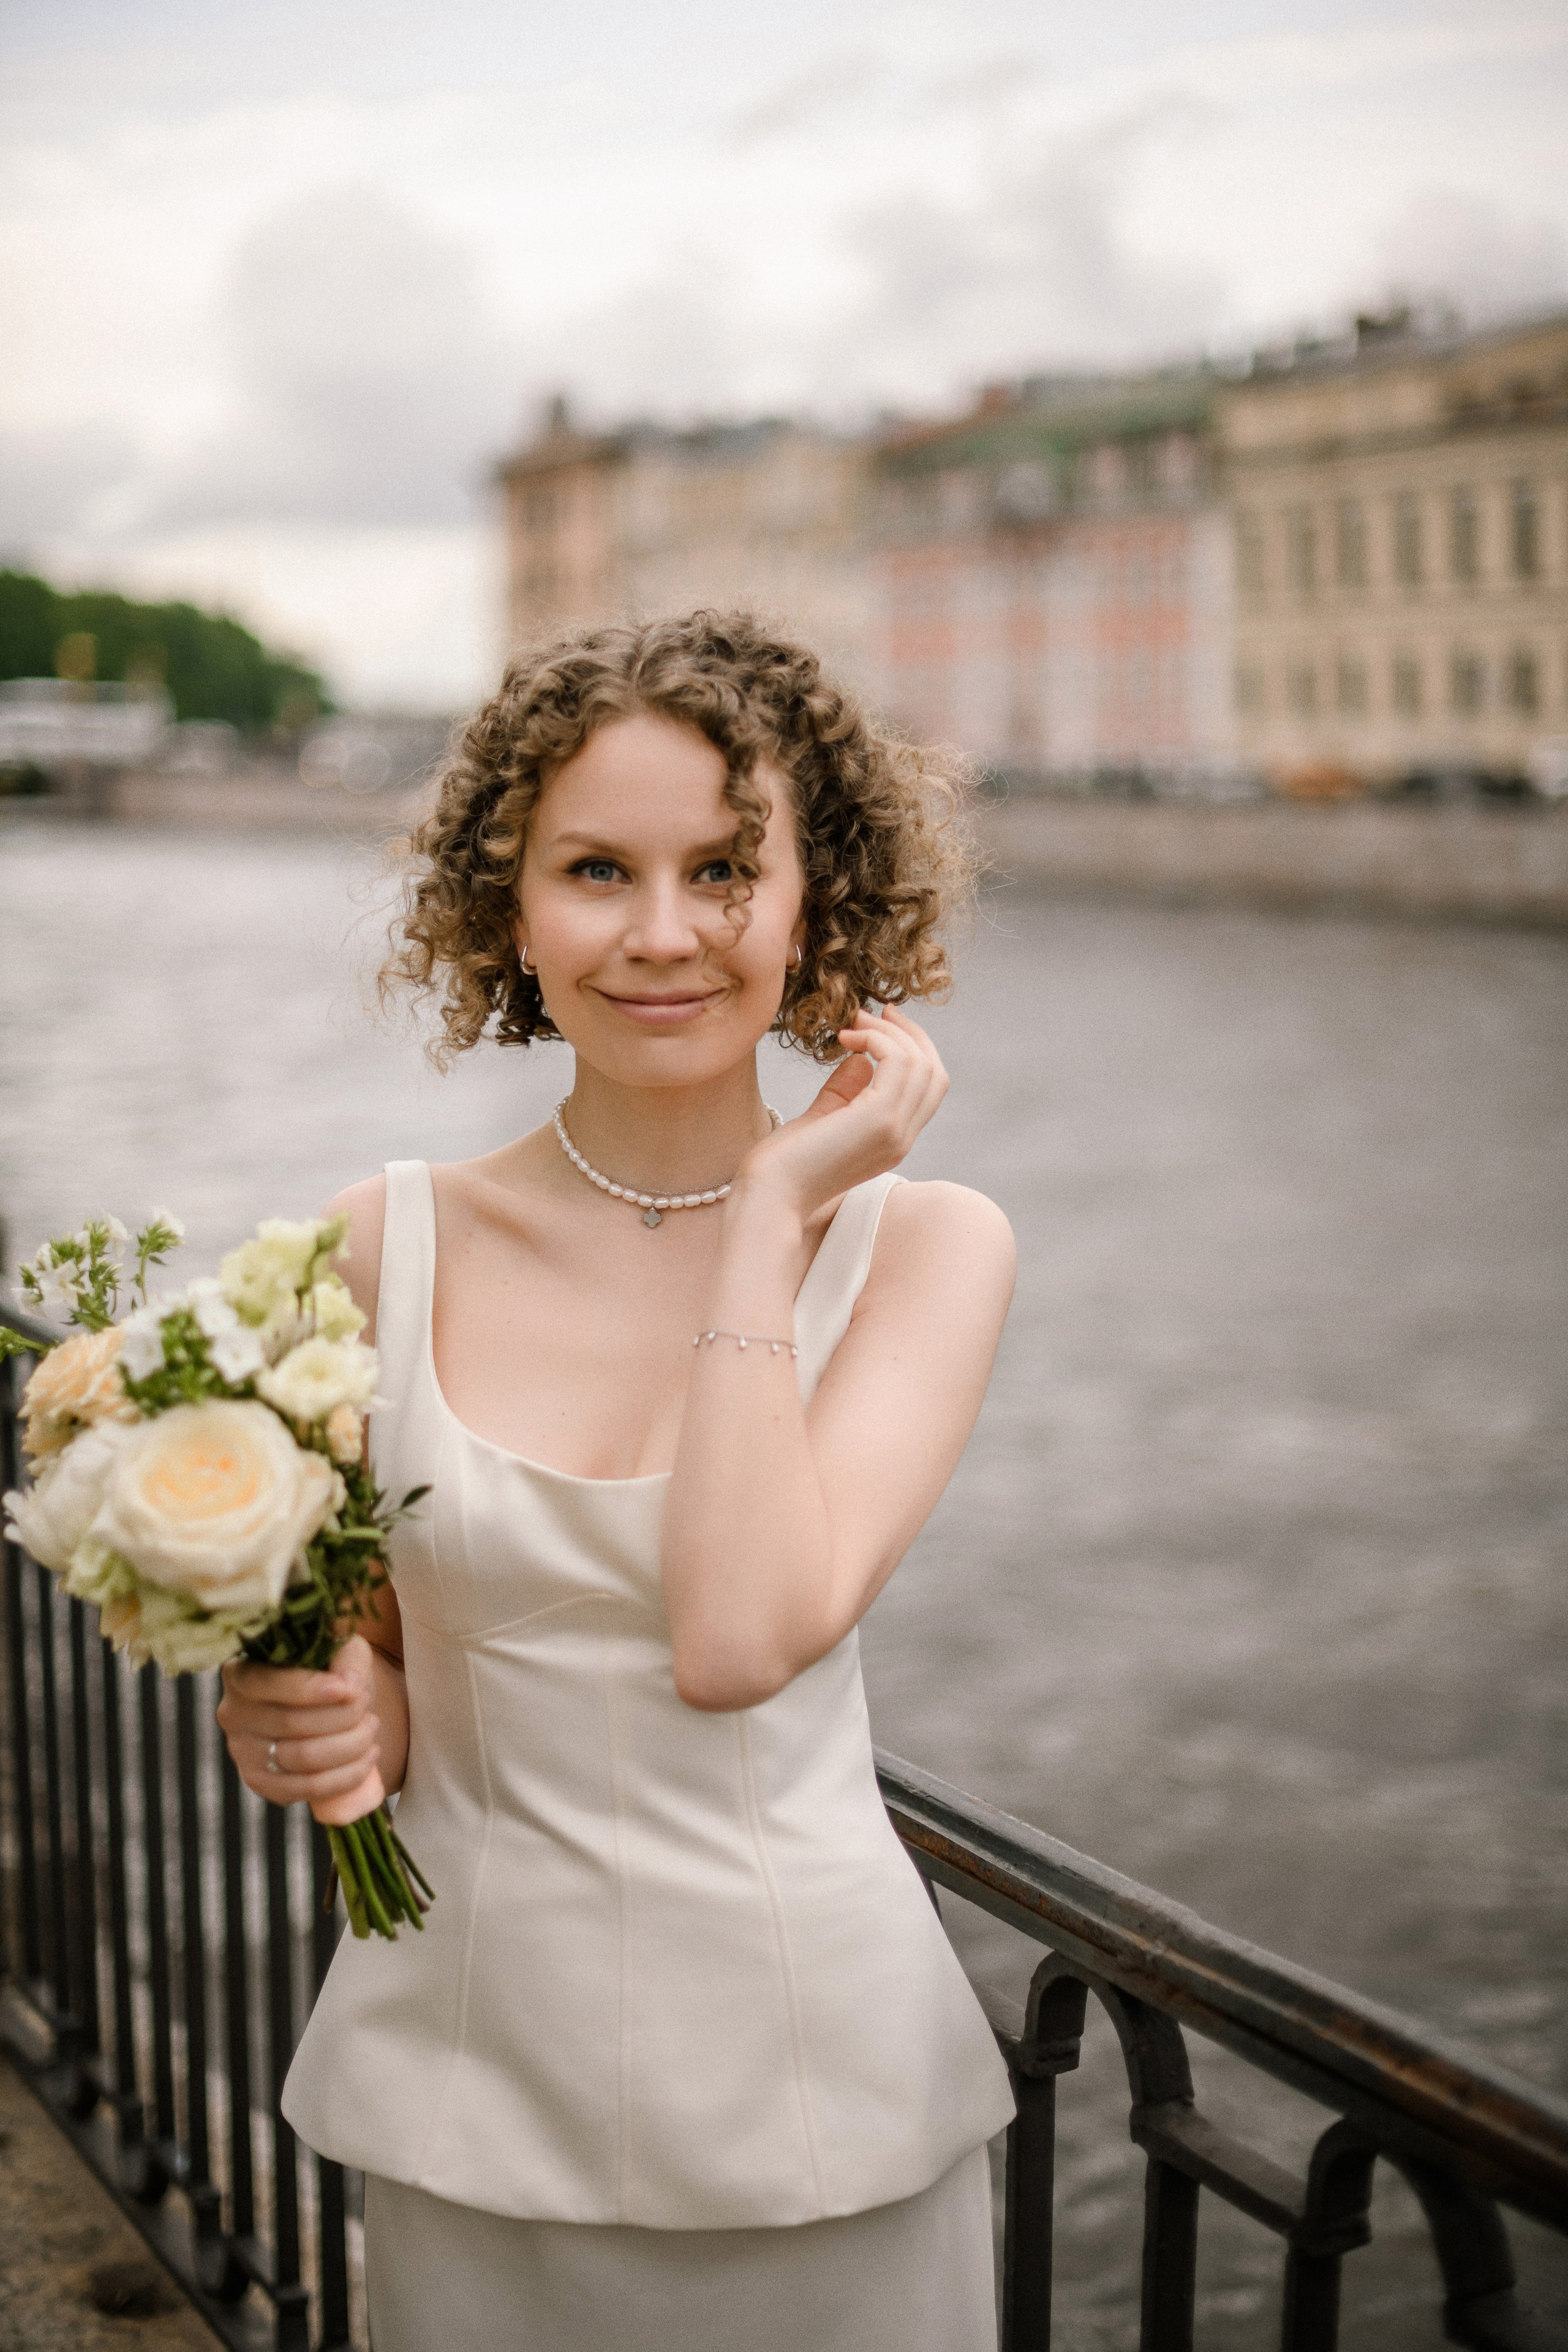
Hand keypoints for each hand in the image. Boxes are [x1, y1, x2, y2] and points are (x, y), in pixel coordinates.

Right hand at [215, 1634, 383, 1827]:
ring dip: (351, 1744)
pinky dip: (347, 1775)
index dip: (309, 1688)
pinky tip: (368, 1756)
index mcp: (241, 1672)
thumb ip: (345, 1657)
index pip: (267, 1683)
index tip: (350, 1689)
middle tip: (368, 1707)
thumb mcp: (340, 1649)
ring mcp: (242, 1752)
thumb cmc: (330, 1670)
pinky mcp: (260, 1783)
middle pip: (292, 1723)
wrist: (325, 1705)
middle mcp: (232, 1713)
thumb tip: (349, 1686)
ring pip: (303, 1758)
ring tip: (371, 1728)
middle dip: (343, 1716)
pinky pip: (307, 1789)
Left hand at [735, 1005, 948, 1221]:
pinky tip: (845, 1040)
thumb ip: (848, 1089)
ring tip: (852, 1025)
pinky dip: (876, 1040)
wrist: (769, 1195)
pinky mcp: (879, 1121)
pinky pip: (898, 1063)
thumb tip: (861, 1055)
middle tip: (870, 1013)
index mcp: (895, 1139)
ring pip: (920, 1063)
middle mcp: (904, 1137)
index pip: (929, 1086)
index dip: (913, 1048)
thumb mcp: (825, 1116)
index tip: (882, 1022)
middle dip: (908, 1033)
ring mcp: (896, 1131)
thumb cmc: (786, 1161)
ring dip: (886, 1032)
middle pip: (934, 1071)